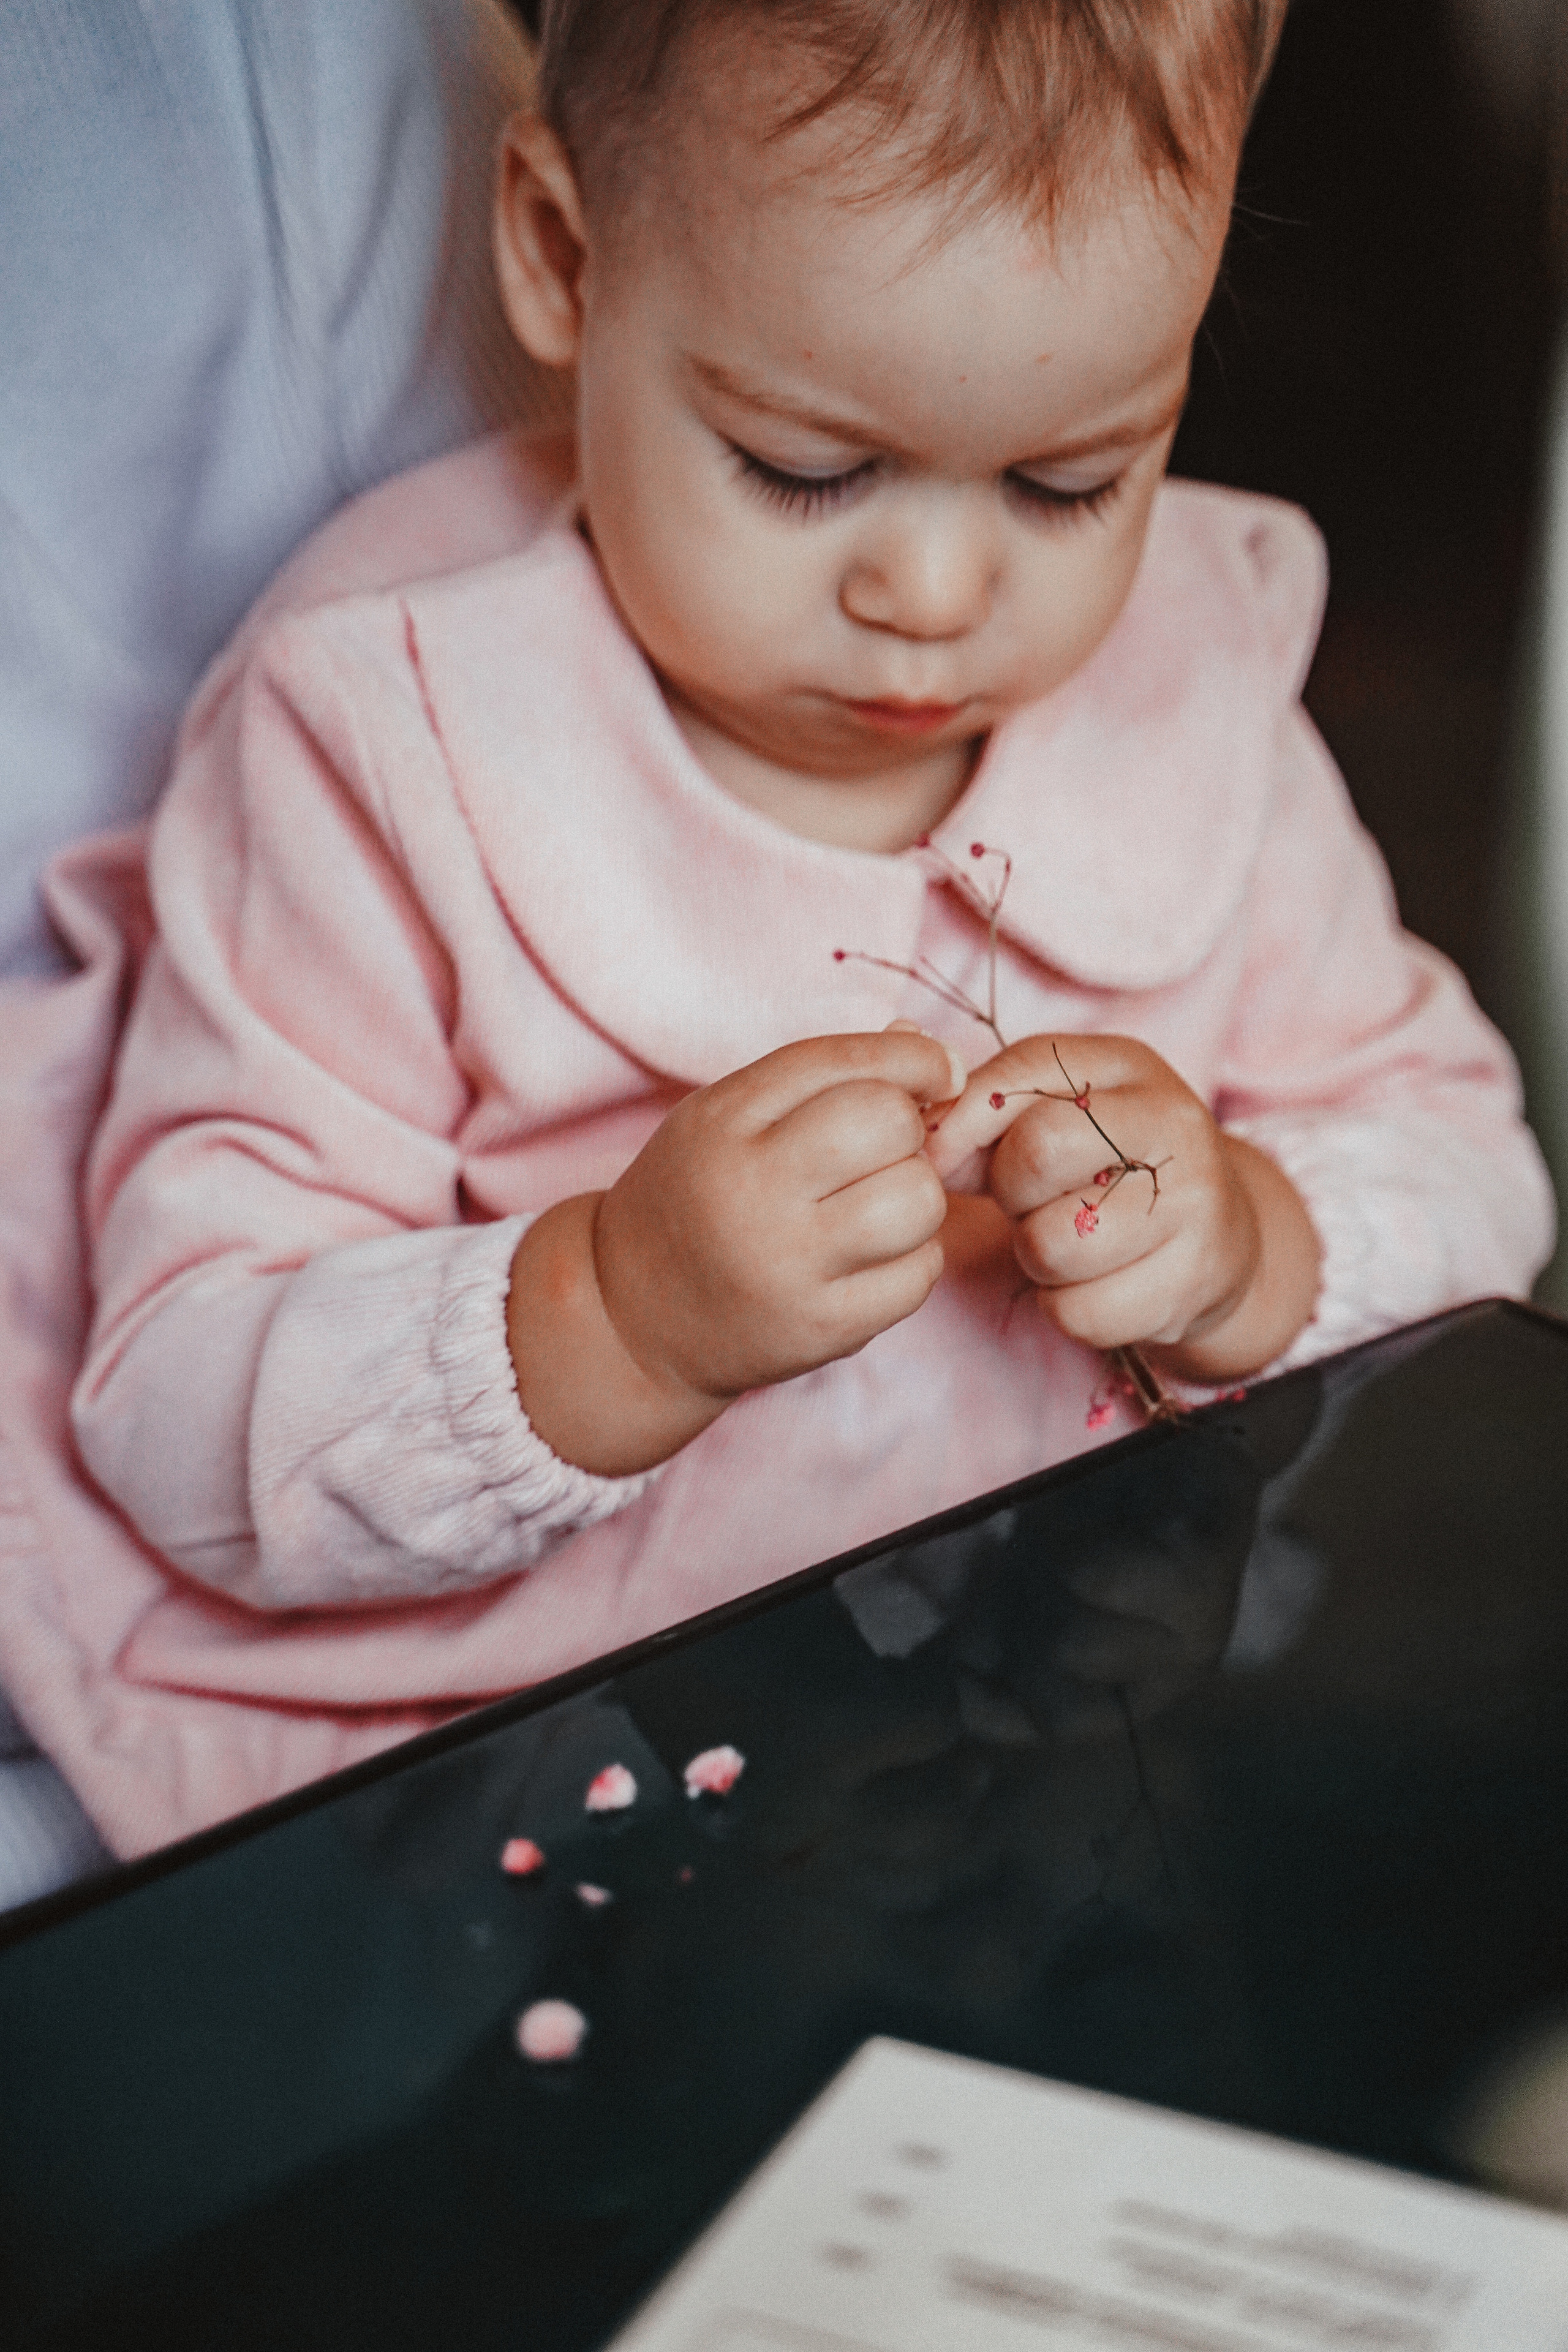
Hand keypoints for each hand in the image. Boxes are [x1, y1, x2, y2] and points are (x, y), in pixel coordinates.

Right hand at [508, 1029, 963, 1474]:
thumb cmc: (696, 1200)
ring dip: (919, 1197)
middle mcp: (750, 1190)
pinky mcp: (820, 1328)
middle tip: (884, 1153)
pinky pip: (919, 1275)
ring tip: (880, 1207)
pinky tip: (874, 1259)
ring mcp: (786, 1266)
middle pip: (889, 1124)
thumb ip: (820, 1076)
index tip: (936, 1072)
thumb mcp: (727, 1119)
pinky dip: (915, 1258)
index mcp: (723, 1122)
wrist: (631, 1319)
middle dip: (909, 1130)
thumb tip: (928, 1050)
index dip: (914, 1059)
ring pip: (918, 1201)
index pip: (842, 1063)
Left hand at [925, 1033, 1319, 1378]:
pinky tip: (1094, 1283)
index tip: (942, 1156)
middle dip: (1010, 1190)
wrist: (1221, 1241)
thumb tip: (924, 1141)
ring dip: (1036, 1257)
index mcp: (1128, 1066)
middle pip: (1038, 1153)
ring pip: (1053, 1245)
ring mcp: (1194, 1204)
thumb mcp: (1054, 1116)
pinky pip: (1079, 1311)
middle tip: (1030, 1201)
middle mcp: (1174, 1123)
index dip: (964, 1119)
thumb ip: (981, 1113)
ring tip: (1067, 1241)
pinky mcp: (1192, 1282)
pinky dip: (1067, 1307)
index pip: (1027, 1070)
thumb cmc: (1108, 1170)